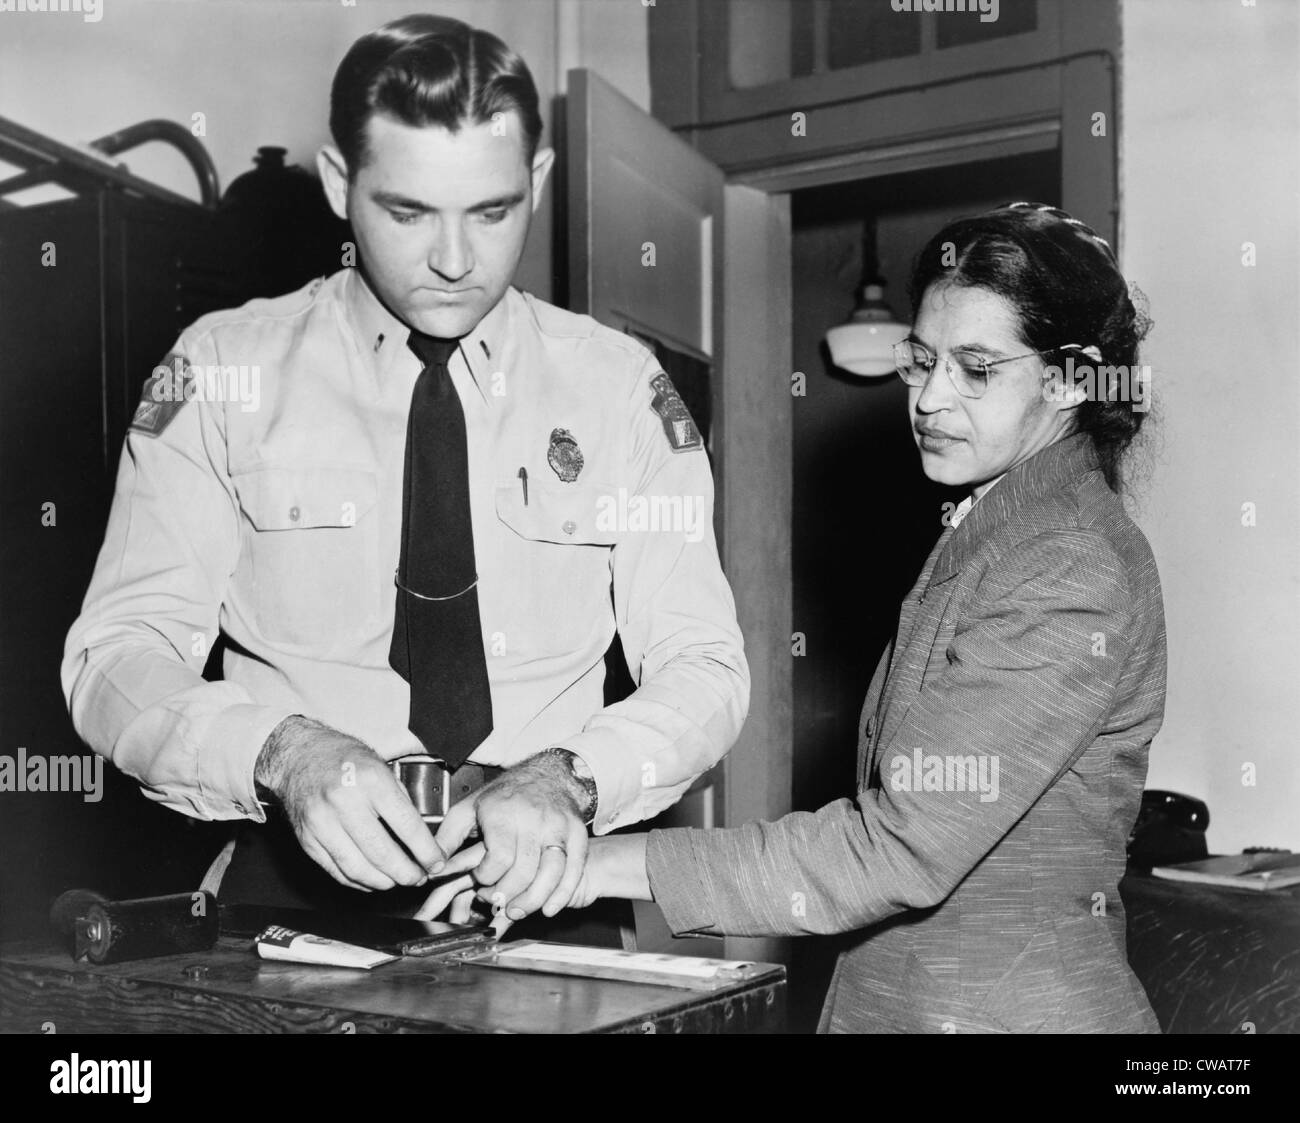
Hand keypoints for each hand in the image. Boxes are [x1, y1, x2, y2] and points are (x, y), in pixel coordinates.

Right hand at [255, 715, 440, 891]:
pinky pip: (337, 870)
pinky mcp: (307, 840)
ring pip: (358, 869)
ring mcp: (322, 824)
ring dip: (384, 882)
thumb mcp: (381, 766)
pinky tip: (373, 879)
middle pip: (382, 854)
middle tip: (419, 878)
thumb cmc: (345, 759)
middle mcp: (344, 803)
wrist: (299, 756)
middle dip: (407, 873)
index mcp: (371, 782)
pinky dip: (359, 881)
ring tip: (398, 881)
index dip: (426, 851)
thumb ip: (401, 800)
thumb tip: (421, 839)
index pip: (407, 826)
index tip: (437, 863)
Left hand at [414, 752, 590, 924]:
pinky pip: (573, 870)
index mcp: (504, 812)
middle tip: (496, 902)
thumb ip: (447, 838)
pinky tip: (548, 908)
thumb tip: (430, 866)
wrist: (548, 775)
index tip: (480, 881)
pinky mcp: (577, 834)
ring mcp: (559, 826)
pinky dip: (561, 894)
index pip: (499, 858)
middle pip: (524, 870)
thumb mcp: (469, 809)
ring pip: (550, 873)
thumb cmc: (506, 795)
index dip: (487, 878)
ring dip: (533, 900)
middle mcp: (534, 818)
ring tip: (517, 910)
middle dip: (507, 894)